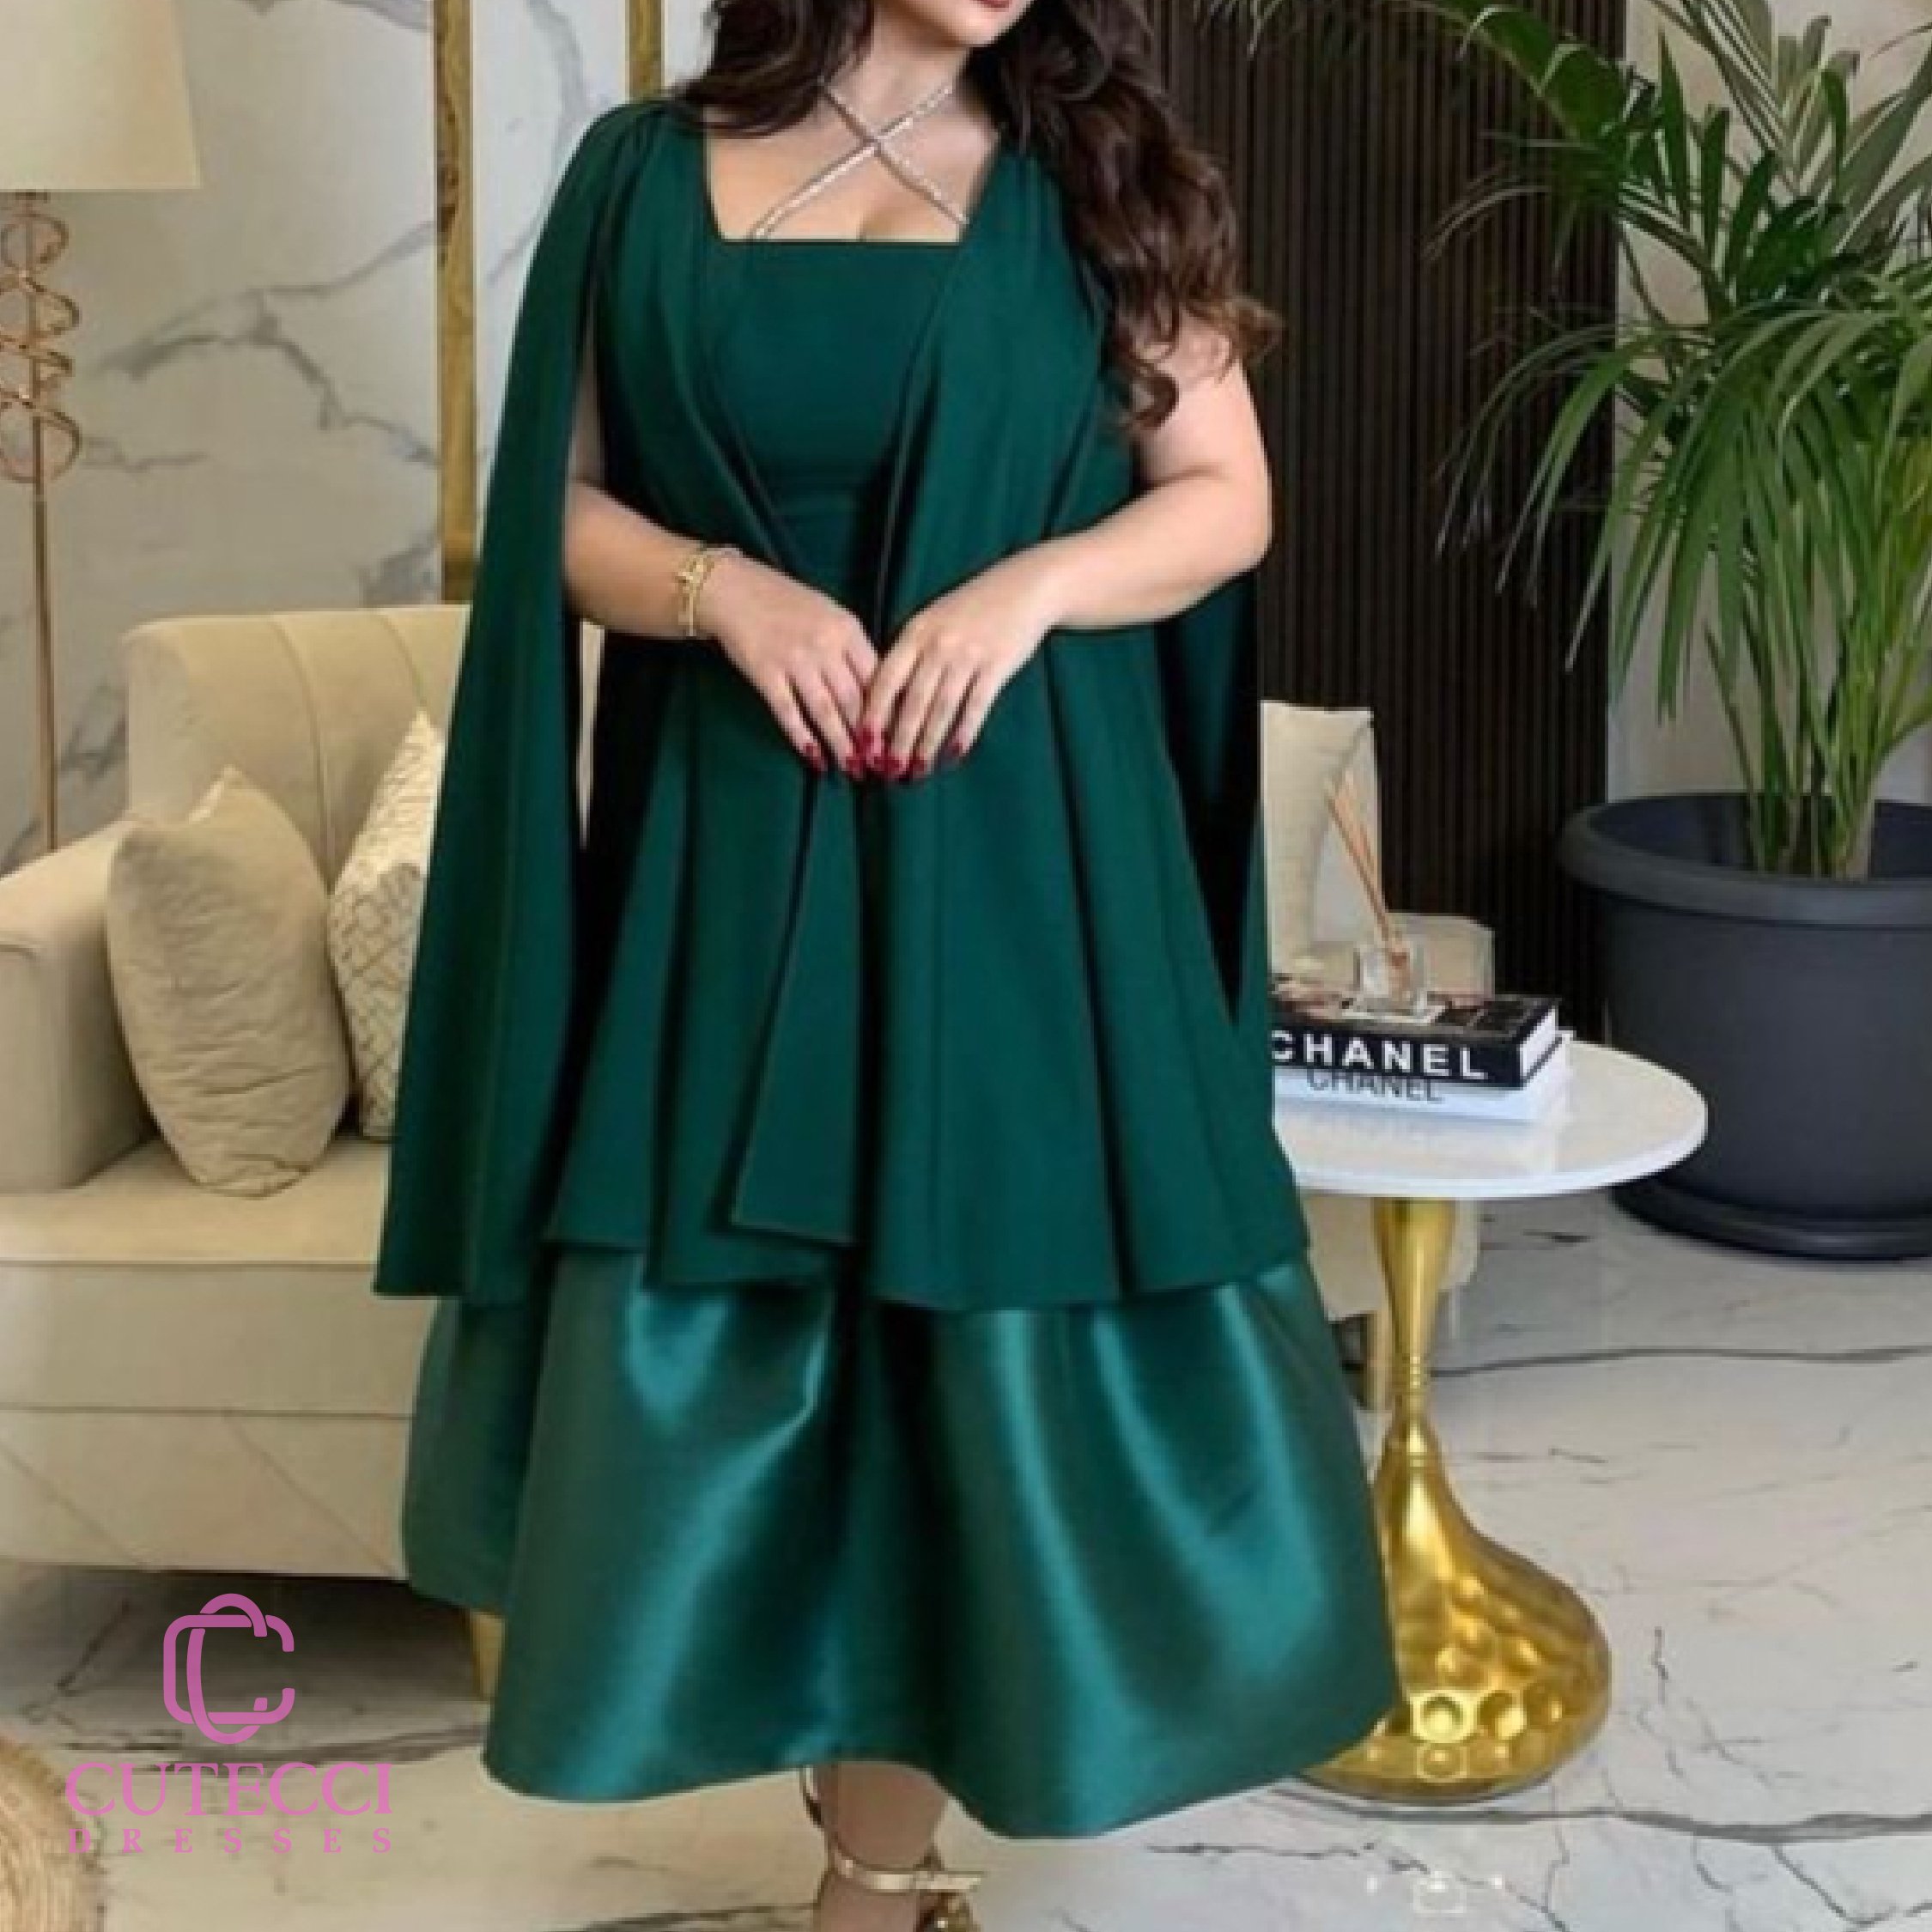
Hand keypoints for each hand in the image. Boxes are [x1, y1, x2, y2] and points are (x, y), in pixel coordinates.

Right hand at [696, 552, 877, 773]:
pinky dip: (802, 737)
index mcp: (847, 629)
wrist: (734, 589)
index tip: (895, 736)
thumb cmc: (786, 603)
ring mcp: (794, 660)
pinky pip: (789, 713)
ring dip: (841, 744)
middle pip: (854, 700)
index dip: (887, 711)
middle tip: (879, 764)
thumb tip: (874, 692)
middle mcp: (824, 645)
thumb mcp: (830, 614)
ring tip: (853, 768)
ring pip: (825, 711)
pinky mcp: (766, 674)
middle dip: (869, 737)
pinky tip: (814, 757)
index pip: (877, 677)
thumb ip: (851, 648)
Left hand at [859, 552, 1063, 777]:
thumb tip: (886, 701)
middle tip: (888, 771)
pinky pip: (976, 706)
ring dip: (928, 744)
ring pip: (941, 708)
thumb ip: (910, 654)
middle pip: (912, 701)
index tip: (863, 744)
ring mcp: (968, 655)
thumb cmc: (971, 608)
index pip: (885, 680)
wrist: (1024, 587)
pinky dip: (964, 732)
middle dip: (898, 740)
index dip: (873, 715)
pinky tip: (954, 754)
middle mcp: (937, 644)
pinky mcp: (997, 665)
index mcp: (914, 633)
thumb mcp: (932, 621)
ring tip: (919, 770)